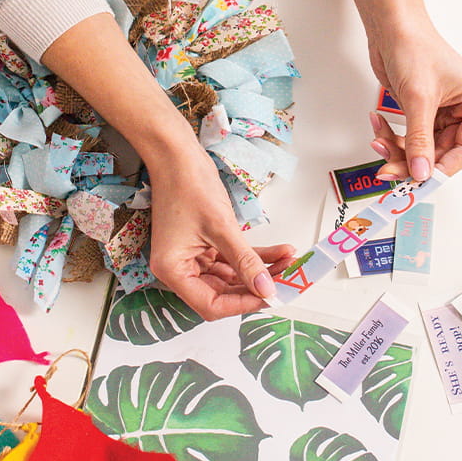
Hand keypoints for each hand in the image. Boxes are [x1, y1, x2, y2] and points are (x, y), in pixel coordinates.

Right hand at [146, 148, 294, 320]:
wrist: (178, 156)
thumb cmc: (187, 185)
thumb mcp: (221, 227)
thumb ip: (245, 261)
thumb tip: (266, 288)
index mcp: (172, 270)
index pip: (210, 305)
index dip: (242, 304)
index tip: (269, 296)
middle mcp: (179, 268)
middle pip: (222, 293)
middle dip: (256, 287)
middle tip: (286, 282)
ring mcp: (192, 257)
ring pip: (231, 276)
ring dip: (260, 271)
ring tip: (288, 264)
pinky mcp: (203, 245)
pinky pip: (232, 259)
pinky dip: (254, 257)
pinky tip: (279, 253)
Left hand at [367, 24, 461, 179]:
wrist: (390, 26)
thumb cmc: (414, 46)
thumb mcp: (418, 98)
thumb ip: (420, 140)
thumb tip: (421, 173)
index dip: (443, 169)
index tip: (420, 180)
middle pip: (441, 153)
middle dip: (412, 161)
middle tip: (388, 169)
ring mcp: (442, 111)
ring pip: (422, 148)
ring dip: (398, 150)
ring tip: (378, 143)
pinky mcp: (422, 110)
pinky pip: (410, 136)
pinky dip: (392, 137)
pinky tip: (377, 126)